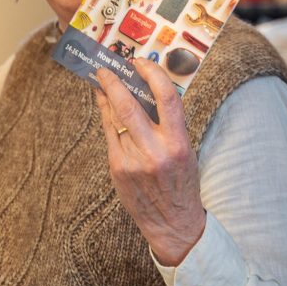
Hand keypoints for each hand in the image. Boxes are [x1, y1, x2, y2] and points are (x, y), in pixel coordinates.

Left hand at [96, 58, 205, 265]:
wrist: (172, 222)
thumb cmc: (181, 181)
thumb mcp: (184, 149)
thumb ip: (167, 122)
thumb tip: (146, 89)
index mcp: (178, 143)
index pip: (167, 98)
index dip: (152, 74)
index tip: (140, 63)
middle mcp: (154, 151)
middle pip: (129, 105)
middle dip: (114, 82)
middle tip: (106, 68)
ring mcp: (132, 160)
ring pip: (114, 118)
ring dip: (106, 96)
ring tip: (102, 81)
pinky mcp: (118, 168)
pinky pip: (109, 134)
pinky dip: (106, 115)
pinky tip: (104, 104)